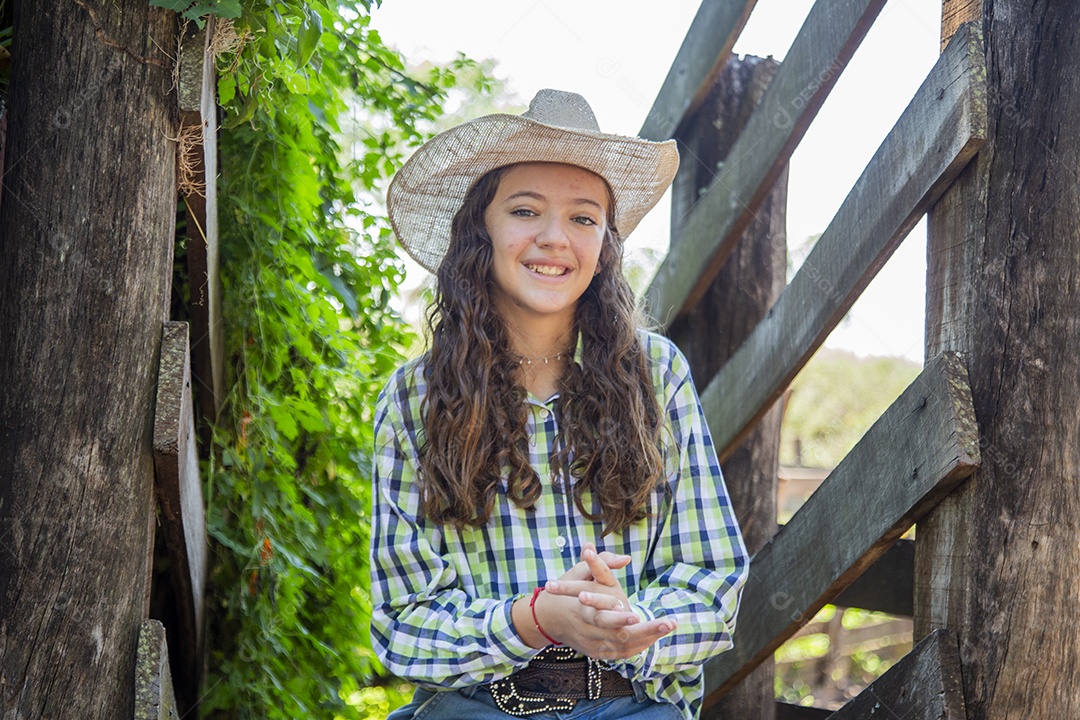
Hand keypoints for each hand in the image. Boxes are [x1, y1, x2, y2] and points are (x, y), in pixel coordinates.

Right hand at [537, 543, 676, 659]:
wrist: (548, 618)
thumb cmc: (567, 590)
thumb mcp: (579, 572)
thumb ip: (602, 563)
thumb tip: (625, 558)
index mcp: (581, 610)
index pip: (601, 617)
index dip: (619, 618)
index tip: (637, 615)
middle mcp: (587, 630)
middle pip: (617, 635)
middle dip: (645, 631)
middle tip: (667, 623)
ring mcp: (592, 644)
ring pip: (622, 646)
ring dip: (647, 638)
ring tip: (668, 625)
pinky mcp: (596, 652)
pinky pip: (619, 654)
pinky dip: (637, 647)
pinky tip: (654, 637)